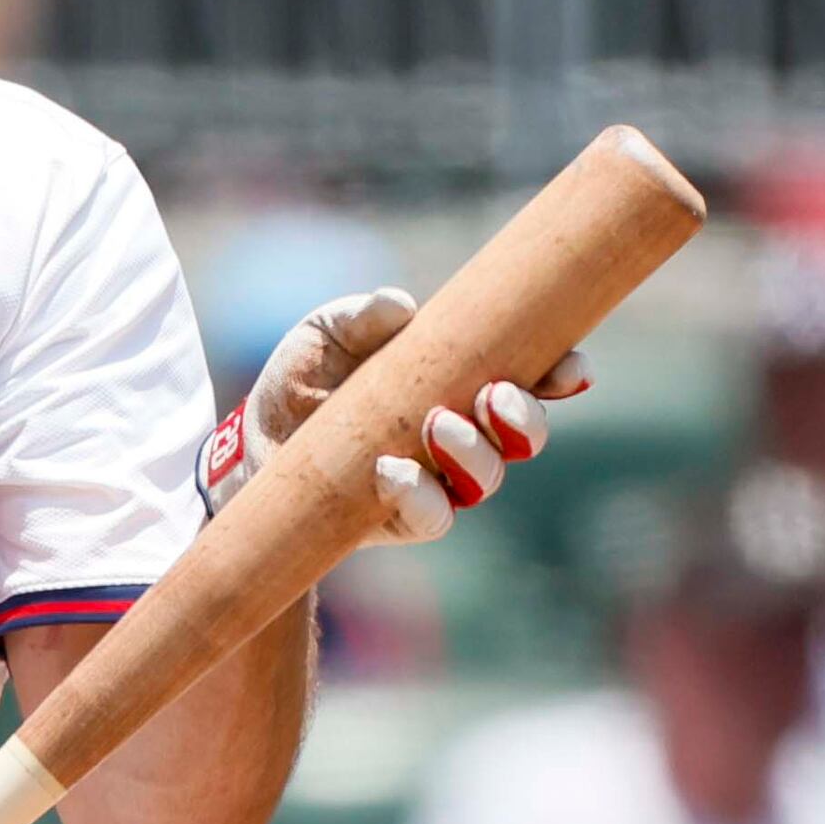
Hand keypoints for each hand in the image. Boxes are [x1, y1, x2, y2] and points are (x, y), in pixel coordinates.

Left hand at [198, 287, 589, 544]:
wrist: (255, 439)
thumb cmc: (307, 378)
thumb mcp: (328, 332)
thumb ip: (363, 315)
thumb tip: (399, 306)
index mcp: (464, 380)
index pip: (532, 378)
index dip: (561, 373)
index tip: (569, 366)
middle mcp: (464, 434)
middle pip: (524, 435)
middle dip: (524, 417)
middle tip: (495, 395)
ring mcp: (438, 479)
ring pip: (487, 477)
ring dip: (475, 453)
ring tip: (439, 425)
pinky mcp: (401, 517)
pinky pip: (433, 517)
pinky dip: (420, 495)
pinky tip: (391, 469)